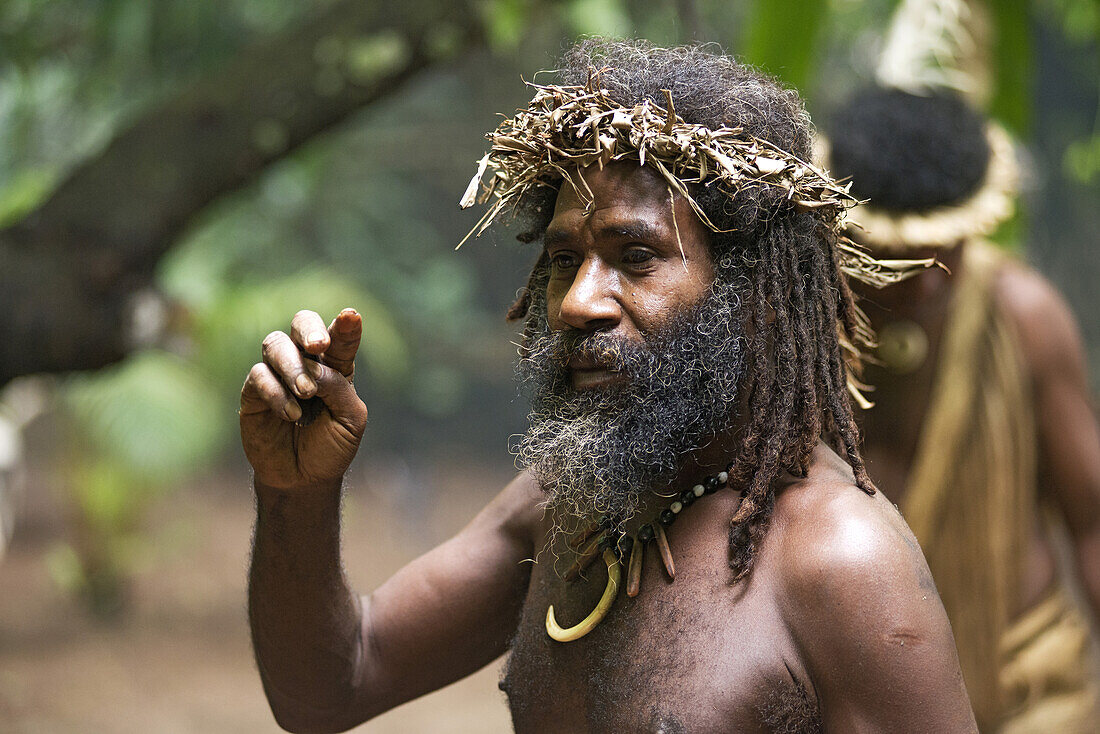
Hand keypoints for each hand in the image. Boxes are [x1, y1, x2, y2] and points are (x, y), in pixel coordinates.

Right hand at [240, 308, 367, 488]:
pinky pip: (259, 375)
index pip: (341, 339)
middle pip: (302, 324)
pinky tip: (290, 414)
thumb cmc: (332, 447)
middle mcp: (306, 363)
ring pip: (276, 344)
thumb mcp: (351, 420)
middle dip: (309, 329)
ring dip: (292, 366)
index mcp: (336, 366)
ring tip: (306, 393)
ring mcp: (278, 374)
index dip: (345, 326)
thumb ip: (340, 389)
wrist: (304, 479)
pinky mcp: (253, 392)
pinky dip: (276, 392)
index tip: (351, 316)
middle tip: (318, 345)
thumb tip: (315, 367)